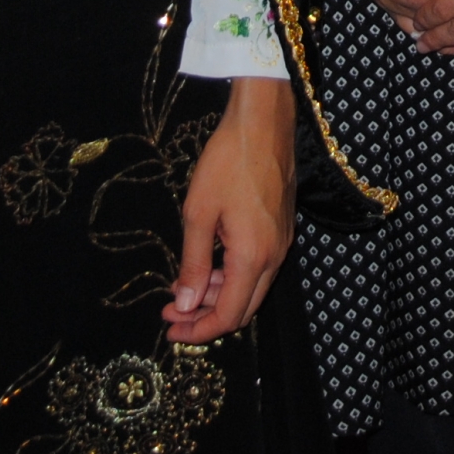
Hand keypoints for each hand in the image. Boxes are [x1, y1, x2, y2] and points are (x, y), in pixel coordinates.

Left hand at [167, 77, 295, 344]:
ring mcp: (282, 241)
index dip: (199, 330)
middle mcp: (274, 255)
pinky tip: (210, 264)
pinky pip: (259, 267)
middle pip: (244, 309)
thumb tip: (186, 304)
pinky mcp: (282, 227)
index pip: (230, 315)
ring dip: (220, 295)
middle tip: (173, 312)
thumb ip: (193, 263)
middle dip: (207, 317)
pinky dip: (233, 276)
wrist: (263, 122)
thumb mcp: (198, 213)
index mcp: (253, 256)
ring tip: (185, 287)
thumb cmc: (227, 162)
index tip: (171, 329)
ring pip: (252, 288)